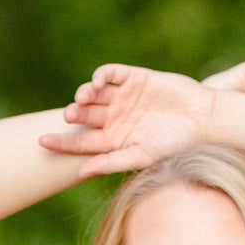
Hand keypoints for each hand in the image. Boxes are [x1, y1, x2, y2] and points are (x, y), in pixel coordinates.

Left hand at [37, 65, 214, 176]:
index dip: (61, 142)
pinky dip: (101, 75)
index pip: (81, 142)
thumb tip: (81, 171)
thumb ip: (112, 162)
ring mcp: (124, 97)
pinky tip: (98, 82)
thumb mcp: (142, 156)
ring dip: (85, 94)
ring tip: (84, 98)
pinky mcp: (134, 78)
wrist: (202, 120)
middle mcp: (115, 118)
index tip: (42, 141)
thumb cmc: (175, 145)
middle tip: (71, 115)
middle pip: (85, 116)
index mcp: (114, 140)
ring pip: (94, 93)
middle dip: (75, 114)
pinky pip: (111, 73)